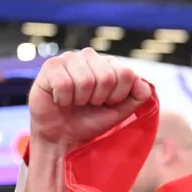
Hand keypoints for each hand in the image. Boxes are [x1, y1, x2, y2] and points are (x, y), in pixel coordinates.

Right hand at [29, 48, 151, 149]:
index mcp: (109, 63)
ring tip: (75, 102)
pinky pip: (64, 84)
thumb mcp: (122, 109)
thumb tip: (141, 83)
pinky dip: (64, 100)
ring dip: (81, 100)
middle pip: (107, 77)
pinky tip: (60, 100)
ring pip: (86, 81)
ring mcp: (69, 59)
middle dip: (99, 99)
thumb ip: (138, 95)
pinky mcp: (50, 67)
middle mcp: (89, 56)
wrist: (64, 136)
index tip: (108, 103)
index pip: (126, 74)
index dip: (118, 95)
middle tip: (89, 103)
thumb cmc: (92, 119)